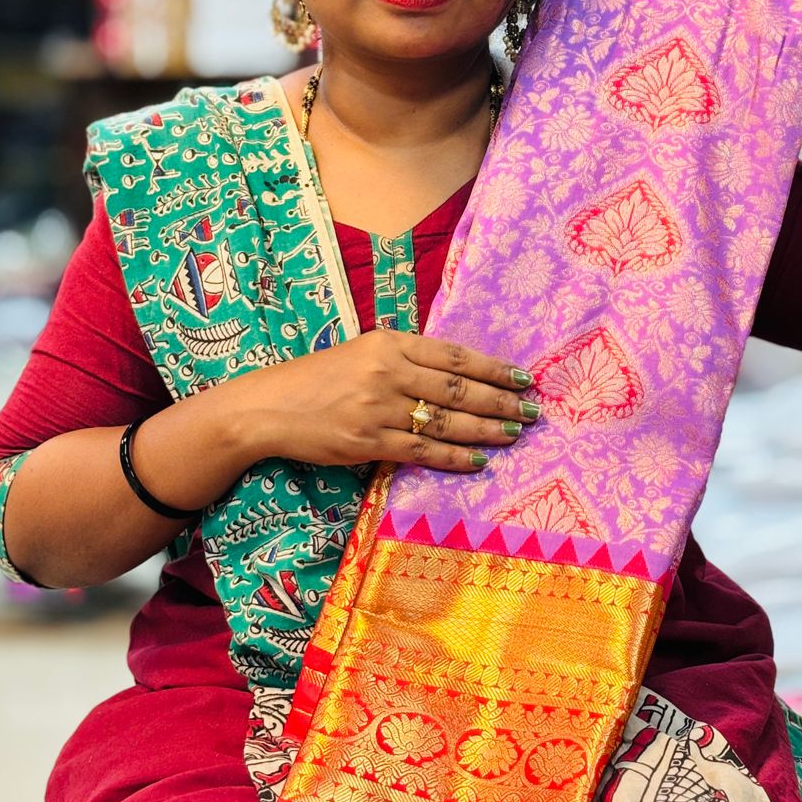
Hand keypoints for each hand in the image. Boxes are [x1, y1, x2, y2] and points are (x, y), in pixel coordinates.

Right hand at [236, 329, 537, 474]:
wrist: (269, 407)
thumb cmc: (319, 377)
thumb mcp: (364, 350)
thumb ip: (406, 357)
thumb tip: (458, 374)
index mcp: (390, 342)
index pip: (455, 356)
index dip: (494, 368)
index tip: (524, 377)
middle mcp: (388, 371)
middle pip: (460, 388)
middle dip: (502, 401)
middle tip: (532, 411)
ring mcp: (379, 408)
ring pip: (447, 420)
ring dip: (487, 429)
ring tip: (515, 434)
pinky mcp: (369, 441)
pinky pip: (423, 450)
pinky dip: (455, 457)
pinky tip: (479, 460)